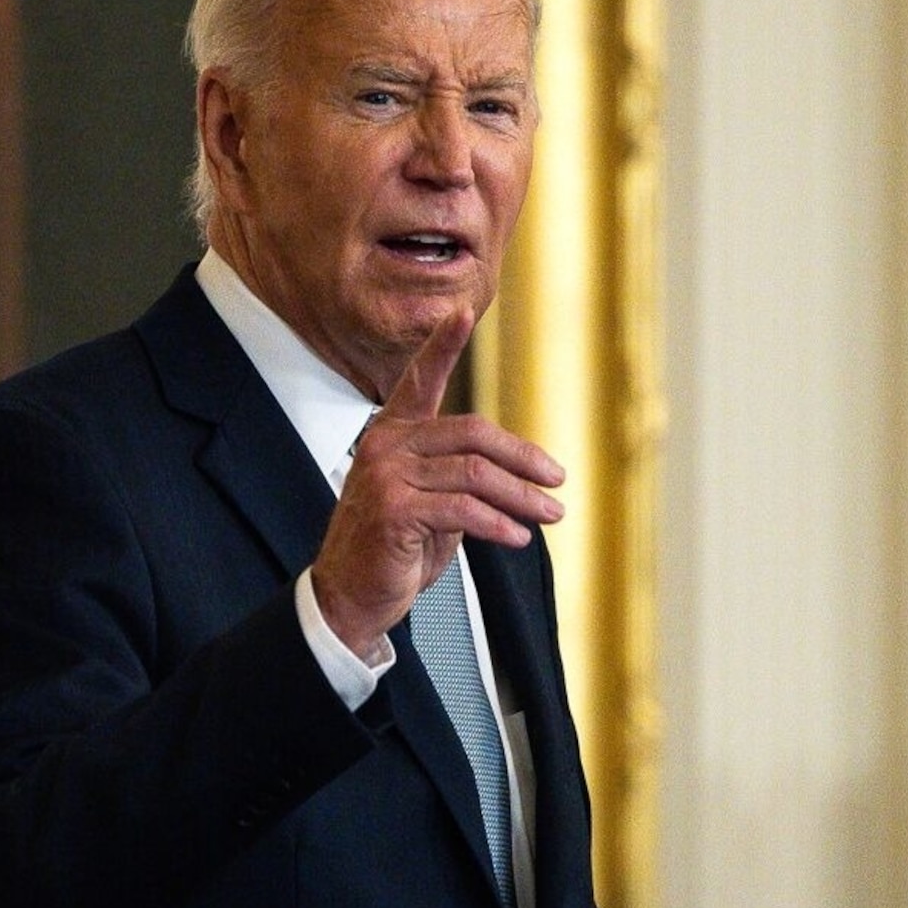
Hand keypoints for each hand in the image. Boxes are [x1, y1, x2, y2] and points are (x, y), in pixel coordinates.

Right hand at [312, 311, 564, 660]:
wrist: (351, 595)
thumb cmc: (391, 549)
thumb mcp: (431, 503)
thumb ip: (460, 477)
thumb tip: (518, 475)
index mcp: (393, 433)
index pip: (420, 380)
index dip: (442, 344)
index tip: (462, 312)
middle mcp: (387, 445)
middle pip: (473, 434)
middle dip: (523, 458)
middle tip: (555, 480)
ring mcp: (386, 474)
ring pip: (476, 474)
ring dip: (522, 498)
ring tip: (549, 515)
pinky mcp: (394, 508)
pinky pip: (463, 508)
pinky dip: (498, 523)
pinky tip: (516, 536)